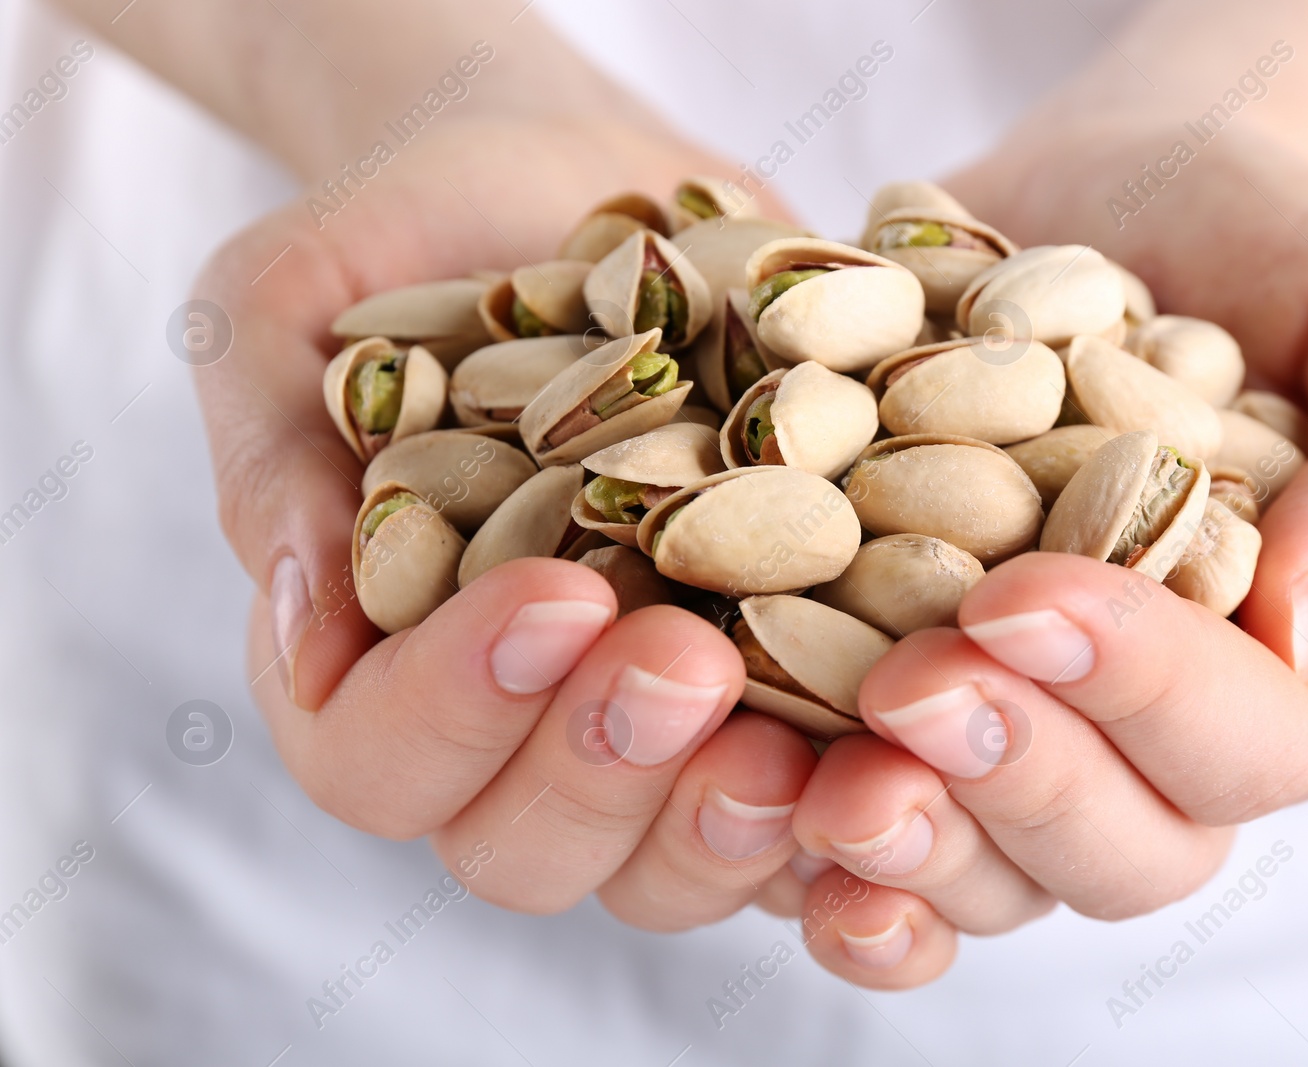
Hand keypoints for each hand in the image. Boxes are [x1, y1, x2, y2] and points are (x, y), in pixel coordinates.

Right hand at [198, 116, 813, 928]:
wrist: (581, 185)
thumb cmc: (418, 229)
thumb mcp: (293, 298)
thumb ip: (275, 450)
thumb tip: (297, 624)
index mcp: (371, 659)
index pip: (373, 757)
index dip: (455, 708)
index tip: (555, 595)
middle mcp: (510, 729)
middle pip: (523, 848)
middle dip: (603, 770)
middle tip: (685, 659)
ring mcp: (650, 735)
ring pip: (669, 868)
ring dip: (729, 823)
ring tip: (800, 733)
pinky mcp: (777, 701)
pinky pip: (812, 810)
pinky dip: (856, 803)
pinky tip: (911, 739)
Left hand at [763, 121, 1307, 986]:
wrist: (1100, 195)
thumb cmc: (1265, 238)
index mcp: (1298, 666)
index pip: (1255, 742)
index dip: (1146, 693)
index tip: (1023, 596)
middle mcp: (1161, 735)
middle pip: (1123, 848)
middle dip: (1016, 783)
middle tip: (908, 691)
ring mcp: (1030, 739)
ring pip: (996, 876)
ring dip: (914, 855)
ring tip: (826, 792)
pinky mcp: (904, 718)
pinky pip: (881, 851)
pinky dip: (825, 872)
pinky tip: (769, 827)